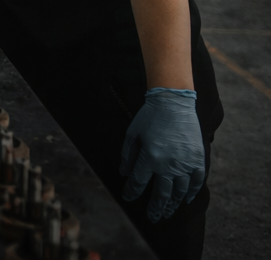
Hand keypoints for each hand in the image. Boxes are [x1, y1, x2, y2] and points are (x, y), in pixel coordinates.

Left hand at [120, 87, 205, 221]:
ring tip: (167, 213)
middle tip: (152, 218)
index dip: (132, 192)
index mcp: (150, 158)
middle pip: (162, 194)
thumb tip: (123, 173)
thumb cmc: (149, 117)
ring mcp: (185, 164)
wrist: (174, 103)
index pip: (139, 183)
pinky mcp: (198, 160)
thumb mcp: (132, 134)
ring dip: (173, 204)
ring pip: (179, 191)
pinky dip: (191, 192)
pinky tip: (186, 200)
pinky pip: (196, 182)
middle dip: (155, 207)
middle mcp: (168, 165)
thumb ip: (127, 156)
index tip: (128, 198)